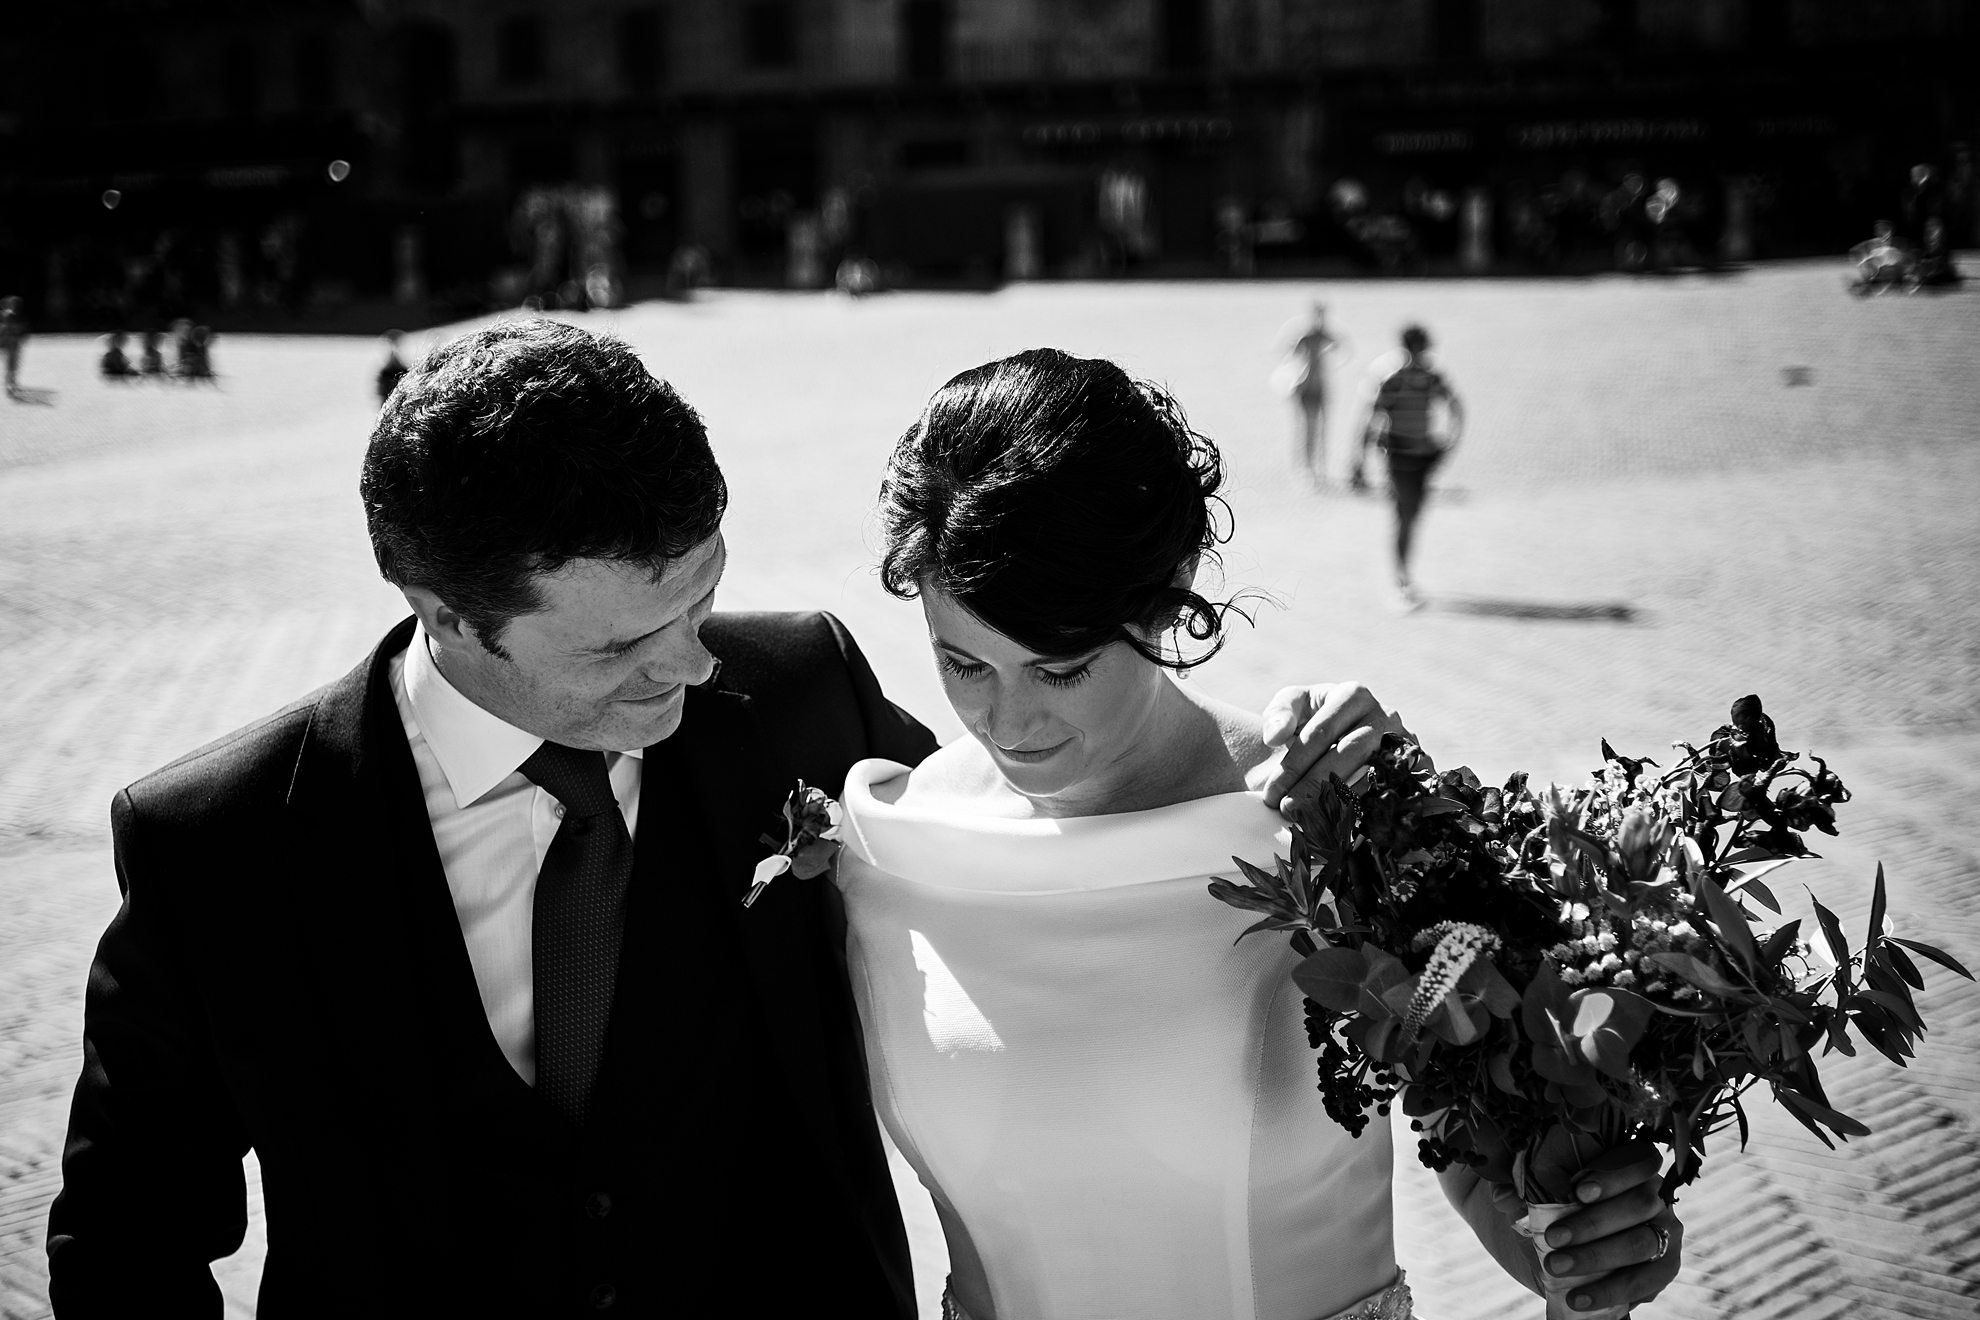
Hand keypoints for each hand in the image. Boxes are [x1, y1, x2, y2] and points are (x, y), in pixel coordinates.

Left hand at [1255, 683, 1414, 818]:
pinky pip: (1392, 792)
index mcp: (1353, 695)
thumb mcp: (1294, 705)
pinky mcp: (1415, 770)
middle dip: (1314, 786)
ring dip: (1339, 802)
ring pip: (1371, 776)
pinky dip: (1366, 810)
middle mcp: (1384, 716)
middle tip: (1288, 811)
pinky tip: (1340, 826)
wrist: (1344, 734)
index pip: (1320, 733)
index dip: (1294, 766)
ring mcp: (1403, 743)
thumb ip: (1279, 715)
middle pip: (1347, 754)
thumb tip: (1274, 736)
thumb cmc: (1313, 718)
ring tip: (1308, 822)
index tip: (1271, 793)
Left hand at [1529, 1141, 1683, 1313]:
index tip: (1578, 1192)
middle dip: (1593, 1223)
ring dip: (1596, 1258)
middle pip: (1638, 1204)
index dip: (1613, 1175)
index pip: (1638, 1160)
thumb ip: (1534, 1185)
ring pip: (1640, 1243)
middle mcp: (1657, 1197)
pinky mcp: (1664, 1269)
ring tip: (1556, 1268)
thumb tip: (1503, 1196)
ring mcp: (1665, 1233)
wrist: (1568, 1246)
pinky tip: (1580, 1298)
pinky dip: (1610, 1291)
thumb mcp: (1548, 1187)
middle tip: (1553, 1239)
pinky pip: (1645, 1281)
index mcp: (1634, 1166)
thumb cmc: (1560, 1205)